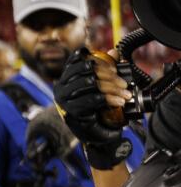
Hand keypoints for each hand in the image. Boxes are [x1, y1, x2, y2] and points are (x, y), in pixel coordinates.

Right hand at [54, 48, 132, 169]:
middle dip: (108, 75)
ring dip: (112, 88)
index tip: (115, 68)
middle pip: (86, 70)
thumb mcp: (101, 86)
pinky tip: (119, 101)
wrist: (94, 135)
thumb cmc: (97, 108)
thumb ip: (106, 68)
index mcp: (65, 76)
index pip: (78, 60)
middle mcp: (61, 85)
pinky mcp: (72, 110)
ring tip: (125, 94)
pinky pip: (92, 99)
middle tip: (124, 83)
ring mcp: (65, 98)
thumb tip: (114, 52)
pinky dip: (108, 99)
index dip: (97, 61)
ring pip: (90, 83)